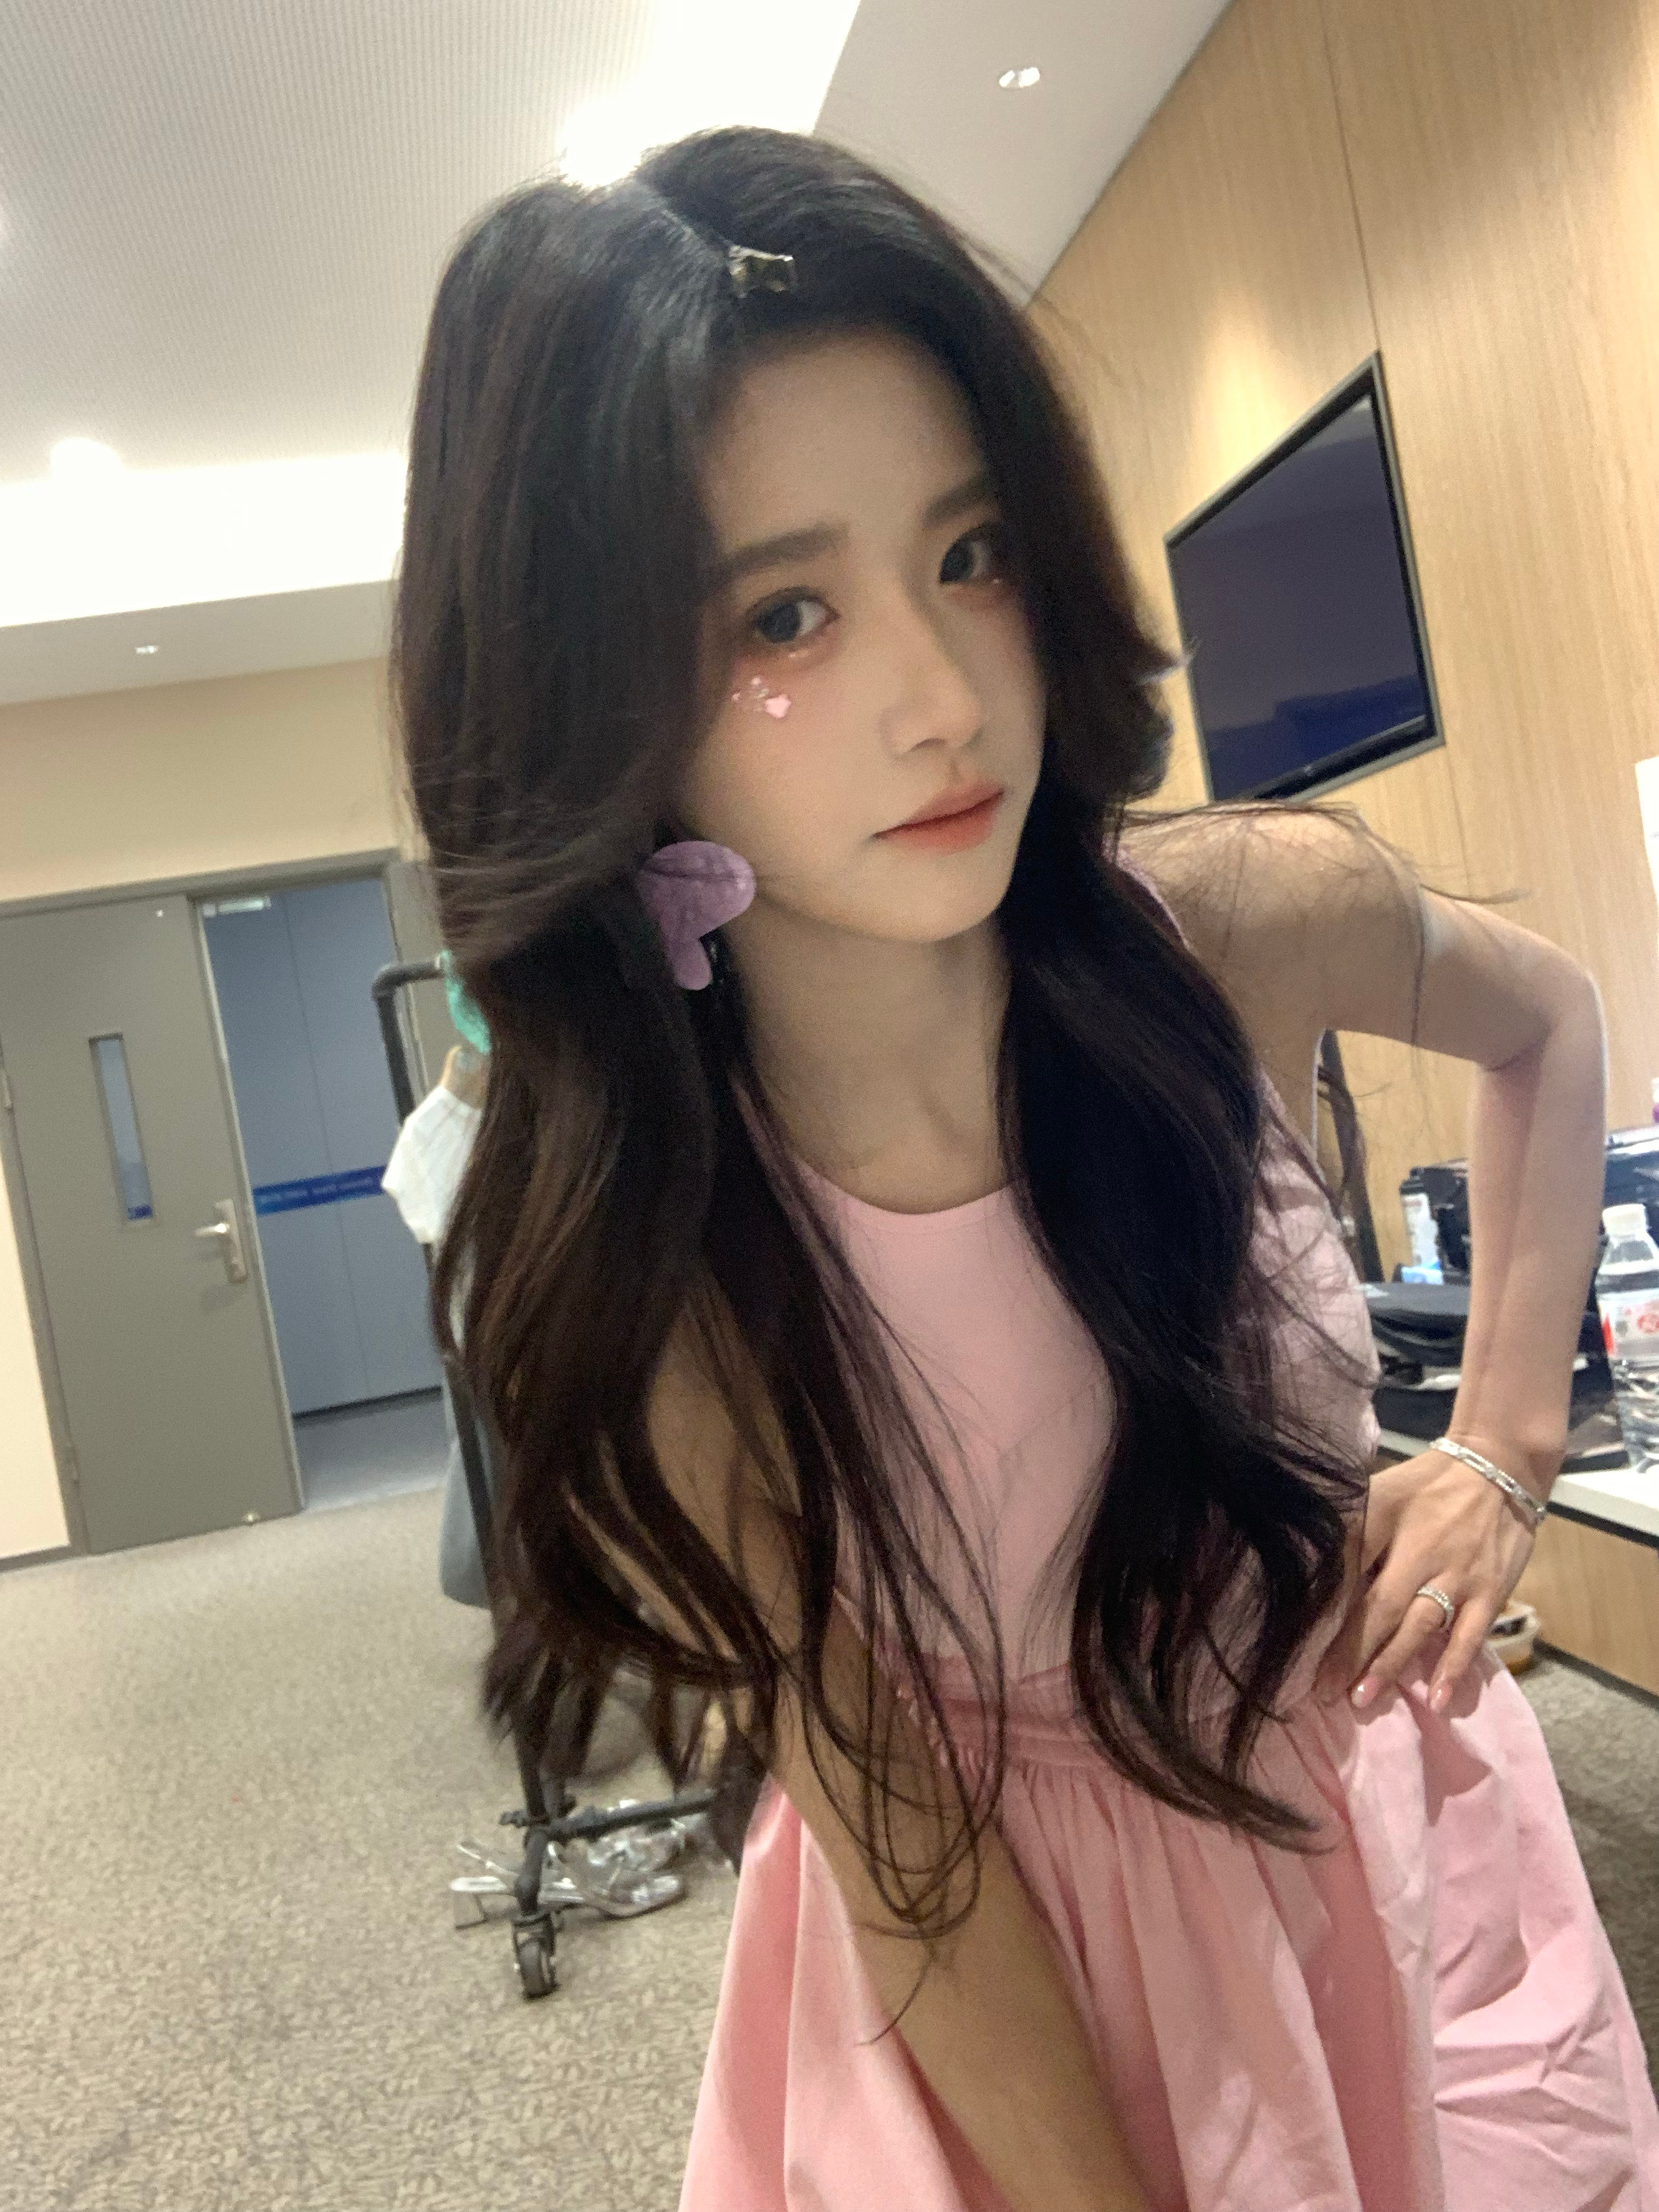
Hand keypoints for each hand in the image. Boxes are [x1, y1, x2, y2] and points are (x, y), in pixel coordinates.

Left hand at [1316, 1442, 1542, 1715]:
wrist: (1499, 1466)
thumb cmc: (1427, 1484)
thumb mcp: (1381, 1490)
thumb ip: (1352, 1529)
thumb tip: (1317, 1573)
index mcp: (1385, 1521)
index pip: (1348, 1571)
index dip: (1325, 1610)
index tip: (1300, 1647)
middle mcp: (1422, 1550)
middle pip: (1381, 1607)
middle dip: (1351, 1652)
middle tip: (1324, 1692)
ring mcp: (1459, 1573)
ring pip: (1420, 1626)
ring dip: (1391, 1664)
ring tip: (1363, 1698)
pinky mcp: (1491, 1590)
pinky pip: (1471, 1635)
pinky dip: (1453, 1667)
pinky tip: (1436, 1698)